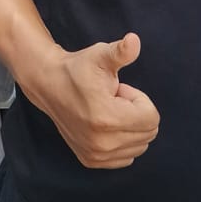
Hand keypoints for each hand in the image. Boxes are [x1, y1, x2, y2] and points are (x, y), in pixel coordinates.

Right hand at [20, 32, 160, 169]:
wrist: (49, 85)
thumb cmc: (78, 68)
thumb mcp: (100, 55)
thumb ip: (121, 51)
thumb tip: (134, 40)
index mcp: (107, 118)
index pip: (151, 117)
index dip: (137, 98)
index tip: (117, 90)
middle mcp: (103, 143)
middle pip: (148, 133)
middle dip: (135, 113)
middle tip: (112, 100)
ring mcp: (96, 155)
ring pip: (140, 146)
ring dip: (129, 127)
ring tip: (108, 111)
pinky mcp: (91, 161)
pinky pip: (126, 157)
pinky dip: (123, 142)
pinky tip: (105, 126)